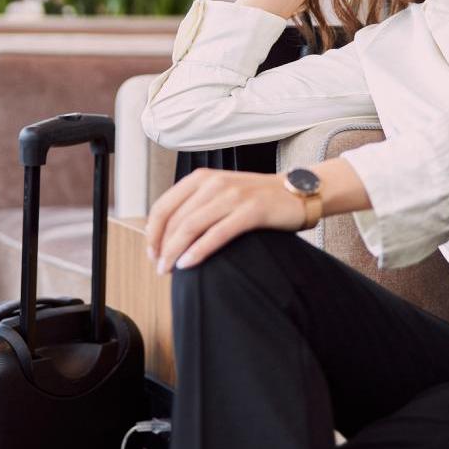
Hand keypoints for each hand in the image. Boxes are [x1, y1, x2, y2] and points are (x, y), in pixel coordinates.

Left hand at [145, 169, 305, 273]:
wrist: (296, 193)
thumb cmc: (256, 199)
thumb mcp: (221, 193)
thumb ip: (197, 206)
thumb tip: (167, 235)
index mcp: (202, 178)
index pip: (164, 205)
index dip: (153, 232)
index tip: (151, 253)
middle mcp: (214, 183)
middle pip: (175, 219)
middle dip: (162, 246)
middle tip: (159, 267)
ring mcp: (233, 195)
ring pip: (191, 226)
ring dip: (174, 251)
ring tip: (168, 270)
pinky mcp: (252, 210)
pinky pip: (217, 233)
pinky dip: (198, 251)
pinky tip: (188, 264)